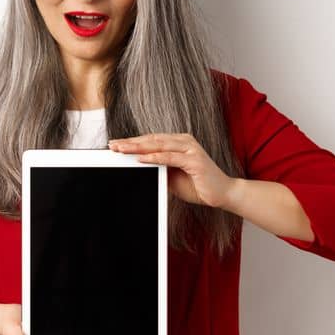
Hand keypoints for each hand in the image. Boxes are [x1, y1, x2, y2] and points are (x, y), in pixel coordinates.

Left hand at [108, 133, 237, 208]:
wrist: (222, 194)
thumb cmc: (198, 185)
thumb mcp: (171, 177)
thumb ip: (157, 169)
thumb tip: (137, 166)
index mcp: (178, 143)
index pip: (150, 140)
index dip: (132, 142)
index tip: (115, 145)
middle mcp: (184, 142)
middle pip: (152, 140)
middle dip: (130, 143)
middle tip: (112, 145)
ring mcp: (190, 149)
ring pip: (158, 145)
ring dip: (138, 147)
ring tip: (121, 150)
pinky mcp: (194, 160)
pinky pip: (170, 157)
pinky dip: (154, 157)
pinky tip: (141, 158)